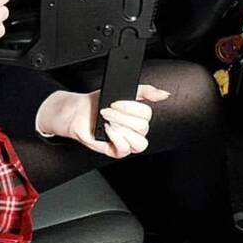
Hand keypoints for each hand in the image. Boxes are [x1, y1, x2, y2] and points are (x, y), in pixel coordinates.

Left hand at [36, 84, 171, 157]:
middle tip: (107, 111)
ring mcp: (127, 141)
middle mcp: (136, 130)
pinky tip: (107, 131)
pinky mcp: (117, 151)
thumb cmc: (98, 103)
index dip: (131, 108)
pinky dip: (116, 138)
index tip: (116, 103)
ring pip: (139, 141)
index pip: (147, 114)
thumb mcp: (122, 90)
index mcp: (139, 116)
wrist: (79, 113)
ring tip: (108, 122)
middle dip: (122, 117)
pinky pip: (125, 149)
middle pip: (143, 127)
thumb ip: (145, 91)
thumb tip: (163, 94)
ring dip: (121, 129)